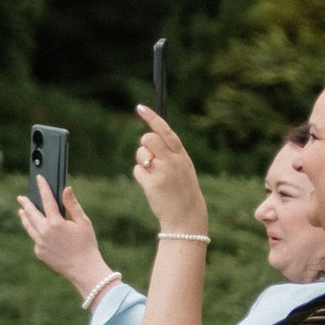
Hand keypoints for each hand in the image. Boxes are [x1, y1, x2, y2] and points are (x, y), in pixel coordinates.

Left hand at [15, 180, 114, 299]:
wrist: (84, 270)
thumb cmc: (87, 244)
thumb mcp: (83, 222)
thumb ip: (72, 205)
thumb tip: (66, 188)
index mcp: (56, 223)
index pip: (46, 200)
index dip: (42, 188)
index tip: (38, 178)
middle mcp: (44, 232)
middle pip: (31, 213)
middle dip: (26, 203)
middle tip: (21, 197)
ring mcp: (40, 243)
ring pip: (29, 226)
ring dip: (25, 217)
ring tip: (22, 211)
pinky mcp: (39, 253)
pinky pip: (35, 239)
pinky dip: (35, 232)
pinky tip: (36, 230)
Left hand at [132, 106, 209, 242]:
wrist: (187, 216)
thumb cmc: (183, 190)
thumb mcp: (183, 168)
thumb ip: (170, 153)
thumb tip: (149, 138)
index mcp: (182, 156)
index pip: (166, 131)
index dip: (152, 118)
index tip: (140, 108)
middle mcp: (173, 161)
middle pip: (149, 139)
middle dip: (145, 144)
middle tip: (150, 155)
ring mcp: (162, 172)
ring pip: (141, 153)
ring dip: (143, 160)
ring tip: (154, 174)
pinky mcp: (152, 184)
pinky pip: (138, 170)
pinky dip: (141, 176)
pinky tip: (152, 187)